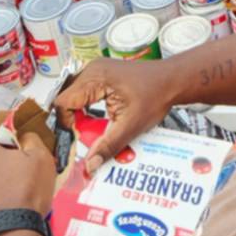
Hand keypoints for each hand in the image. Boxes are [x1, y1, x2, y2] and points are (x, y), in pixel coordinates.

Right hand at [55, 59, 178, 174]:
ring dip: (78, 115)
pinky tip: (96, 120)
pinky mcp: (101, 75)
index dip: (65, 124)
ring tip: (89, 129)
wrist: (172, 81)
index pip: (63, 102)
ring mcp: (96, 71)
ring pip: (73, 97)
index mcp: (95, 78)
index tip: (73, 140)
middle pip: (66, 99)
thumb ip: (107, 146)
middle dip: (71, 121)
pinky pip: (83, 93)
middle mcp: (92, 70)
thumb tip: (90, 165)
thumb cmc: (156, 95)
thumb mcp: (130, 126)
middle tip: (82, 137)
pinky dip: (85, 108)